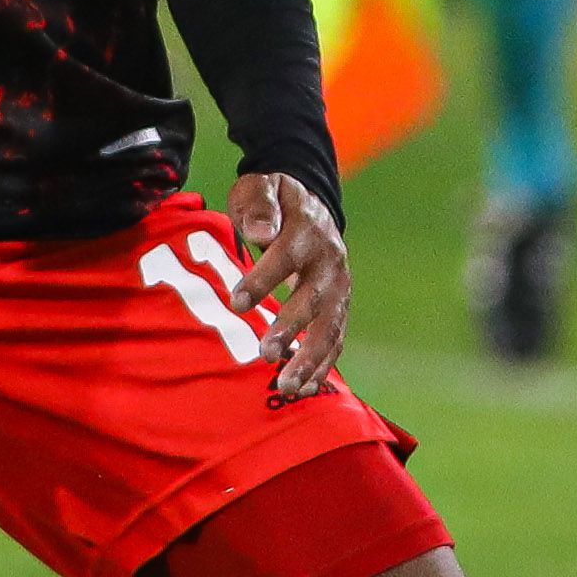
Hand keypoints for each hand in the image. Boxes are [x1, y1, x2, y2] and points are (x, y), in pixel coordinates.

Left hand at [230, 172, 350, 398]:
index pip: (286, 258)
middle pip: (314, 299)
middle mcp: (329, 262)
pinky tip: (305, 388)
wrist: (310, 204)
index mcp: (307, 231)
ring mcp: (339, 287)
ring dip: (310, 358)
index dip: (263, 281)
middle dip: (291, 329)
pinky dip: (323, 365)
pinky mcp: (340, 307)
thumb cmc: (274, 200)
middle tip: (267, 354)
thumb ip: (260, 207)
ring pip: (330, 327)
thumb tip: (261, 232)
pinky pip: (336, 339)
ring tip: (287, 385)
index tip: (237, 302)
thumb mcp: (261, 188)